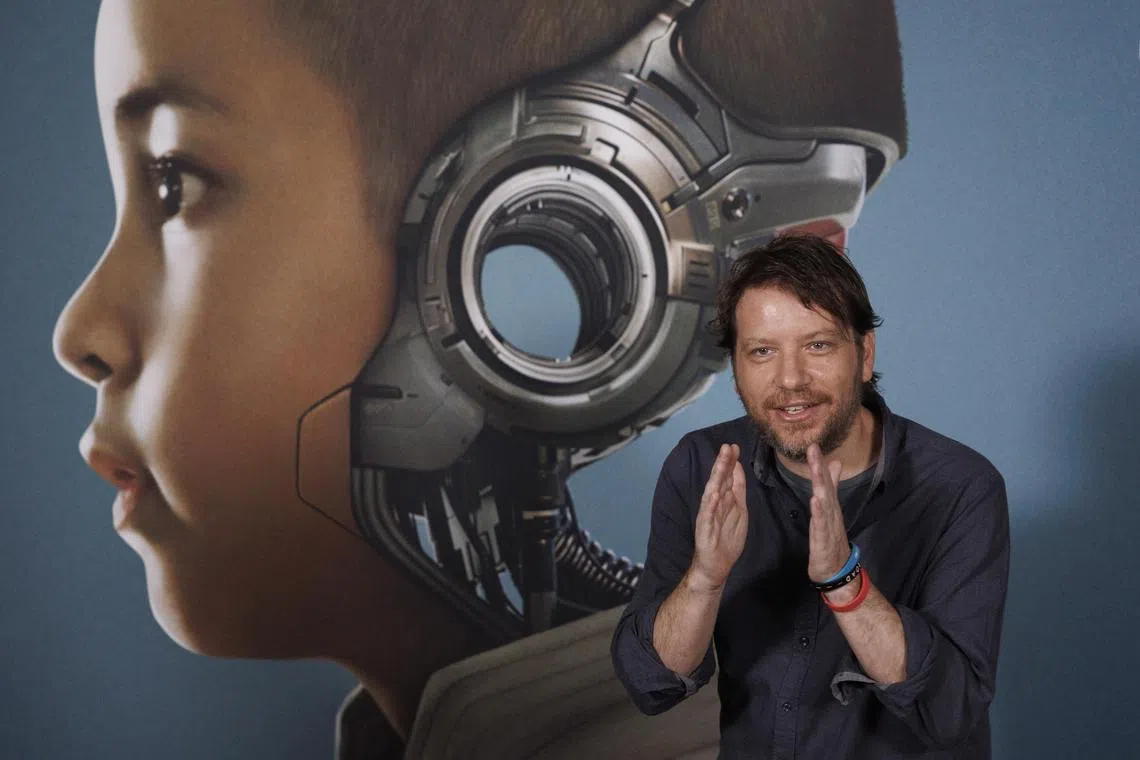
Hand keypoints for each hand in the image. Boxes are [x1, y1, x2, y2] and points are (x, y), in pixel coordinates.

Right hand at [689, 443, 747, 591]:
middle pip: (720, 481)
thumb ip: (737, 489)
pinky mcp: (704, 529)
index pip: (727, 477)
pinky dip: (709, 505)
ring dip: (716, 478)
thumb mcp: (739, 510)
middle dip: (723, 464)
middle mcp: (715, 504)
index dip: (731, 462)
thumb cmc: (727, 537)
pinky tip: (712, 494)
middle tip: (727, 447)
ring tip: (720, 464)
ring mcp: (708, 515)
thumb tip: (737, 467)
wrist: (717, 564)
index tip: (734, 447)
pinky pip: (707, 515)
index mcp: (724, 499)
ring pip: (712, 493)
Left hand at [806, 443, 850, 582]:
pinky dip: (819, 512)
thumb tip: (835, 464)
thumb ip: (831, 489)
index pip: (824, 481)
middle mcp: (831, 513)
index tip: (812, 445)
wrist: (837, 570)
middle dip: (819, 468)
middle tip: (813, 449)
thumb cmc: (831, 539)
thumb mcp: (829, 512)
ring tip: (816, 470)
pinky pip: (821, 525)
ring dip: (821, 486)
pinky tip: (815, 500)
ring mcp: (829, 526)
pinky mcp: (823, 540)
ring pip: (824, 503)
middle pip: (825, 487)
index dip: (819, 463)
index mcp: (829, 506)